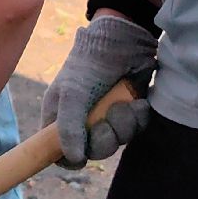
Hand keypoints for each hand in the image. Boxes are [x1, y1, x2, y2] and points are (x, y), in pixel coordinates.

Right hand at [41, 14, 156, 167]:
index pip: (58, 152)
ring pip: (117, 141)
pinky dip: (138, 118)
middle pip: (93, 151)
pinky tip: (138, 102)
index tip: (82, 156)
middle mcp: (81, 120)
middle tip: (108, 119)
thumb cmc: (90, 63)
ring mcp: (106, 117)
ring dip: (124, 125)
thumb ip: (69, 127)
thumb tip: (74, 159)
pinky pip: (135, 130)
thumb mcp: (73, 94)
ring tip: (125, 103)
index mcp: (59, 117)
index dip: (69, 158)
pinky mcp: (128, 112)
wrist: (124, 39)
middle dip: (105, 137)